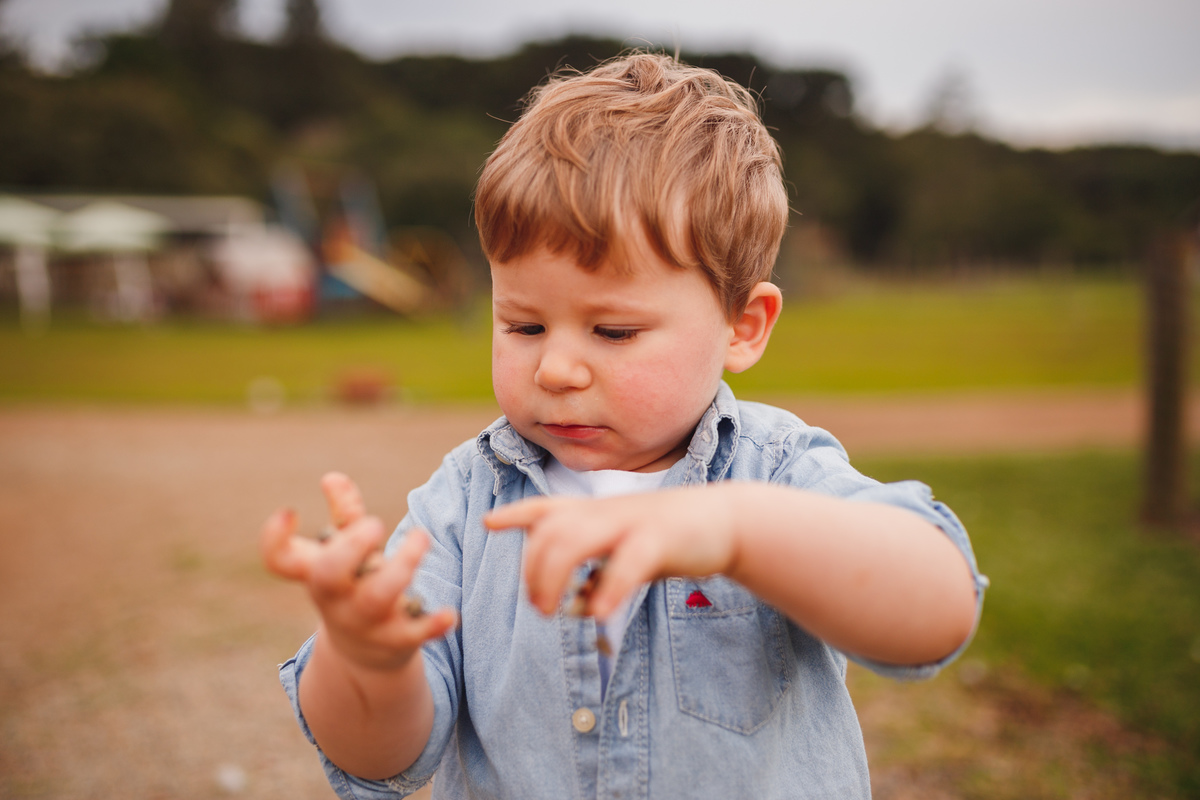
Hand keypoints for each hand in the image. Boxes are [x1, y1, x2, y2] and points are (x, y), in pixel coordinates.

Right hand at [260, 472, 456, 671]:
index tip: (289, 512)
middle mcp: (336, 599)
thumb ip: (345, 516)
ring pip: (375, 599)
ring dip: (400, 566)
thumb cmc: (354, 587)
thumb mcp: (346, 555)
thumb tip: (332, 477)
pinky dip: (433, 624)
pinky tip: (451, 614)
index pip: (281, 561)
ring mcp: (365, 622)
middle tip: (377, 523)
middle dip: (350, 545)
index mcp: (317, 573)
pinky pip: (414, 634)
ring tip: (421, 536)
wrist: (364, 657)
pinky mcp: (397, 640)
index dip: (273, 539)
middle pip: (328, 575)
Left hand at [484, 485, 739, 618]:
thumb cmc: (668, 539)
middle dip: (532, 569)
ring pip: (575, 541)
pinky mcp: (659, 540)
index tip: (489, 523)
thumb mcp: (625, 553)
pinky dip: (608, 589)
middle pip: (549, 532)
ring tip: (553, 612)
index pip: (547, 507)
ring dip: (554, 578)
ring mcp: (630, 523)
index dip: (517, 514)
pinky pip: (627, 563)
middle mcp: (606, 513)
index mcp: (597, 513)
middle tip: (539, 608)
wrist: (723, 520)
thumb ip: (597, 576)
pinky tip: (597, 615)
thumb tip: (575, 607)